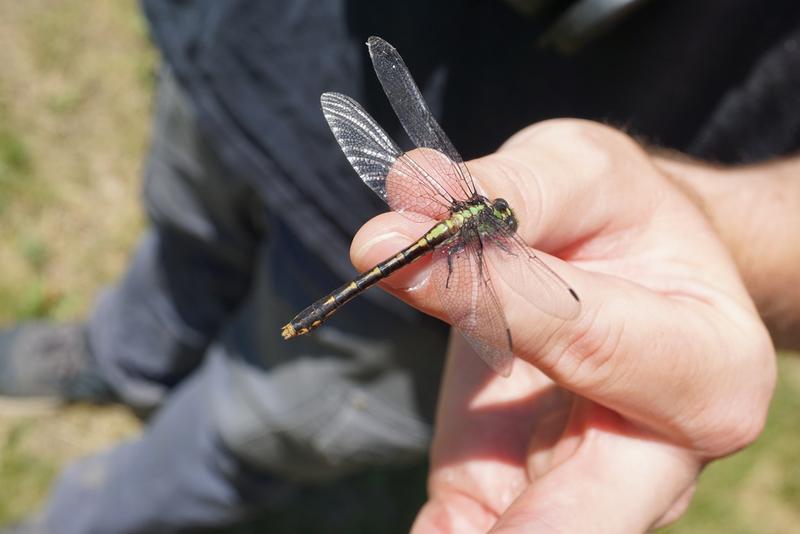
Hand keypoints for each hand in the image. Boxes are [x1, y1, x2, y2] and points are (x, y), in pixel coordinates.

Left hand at [351, 120, 774, 531]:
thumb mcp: (578, 173)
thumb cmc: (616, 216)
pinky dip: (453, 533)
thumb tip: (401, 215)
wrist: (627, 268)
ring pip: (544, 532)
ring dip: (482, 531)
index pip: (591, 341)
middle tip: (446, 531)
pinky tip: (429, 531)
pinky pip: (487, 528)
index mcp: (707, 362)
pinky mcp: (530, 495)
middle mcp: (666, 450)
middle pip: (599, 512)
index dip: (495, 301)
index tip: (390, 253)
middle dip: (534, 525)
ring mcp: (601, 489)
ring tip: (430, 532)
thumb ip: (504, 194)